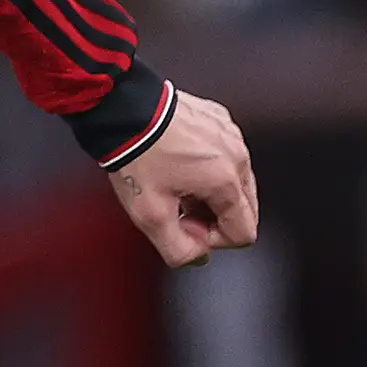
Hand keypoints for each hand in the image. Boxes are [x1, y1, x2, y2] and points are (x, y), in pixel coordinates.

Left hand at [108, 88, 258, 266]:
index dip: (210, 239)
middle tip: (176, 207)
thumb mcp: (149, 215)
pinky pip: (224, 154)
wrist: (122, 111)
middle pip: (243, 209)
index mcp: (227, 181)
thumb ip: (178, 249)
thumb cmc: (135, 157)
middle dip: (212, 216)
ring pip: (234, 181)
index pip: (243, 233)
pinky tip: (175, 161)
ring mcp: (231, 135)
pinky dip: (205, 165)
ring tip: (173, 183)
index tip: (182, 225)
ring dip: (208, 192)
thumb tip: (198, 255)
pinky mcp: (220, 120)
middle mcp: (238, 156)